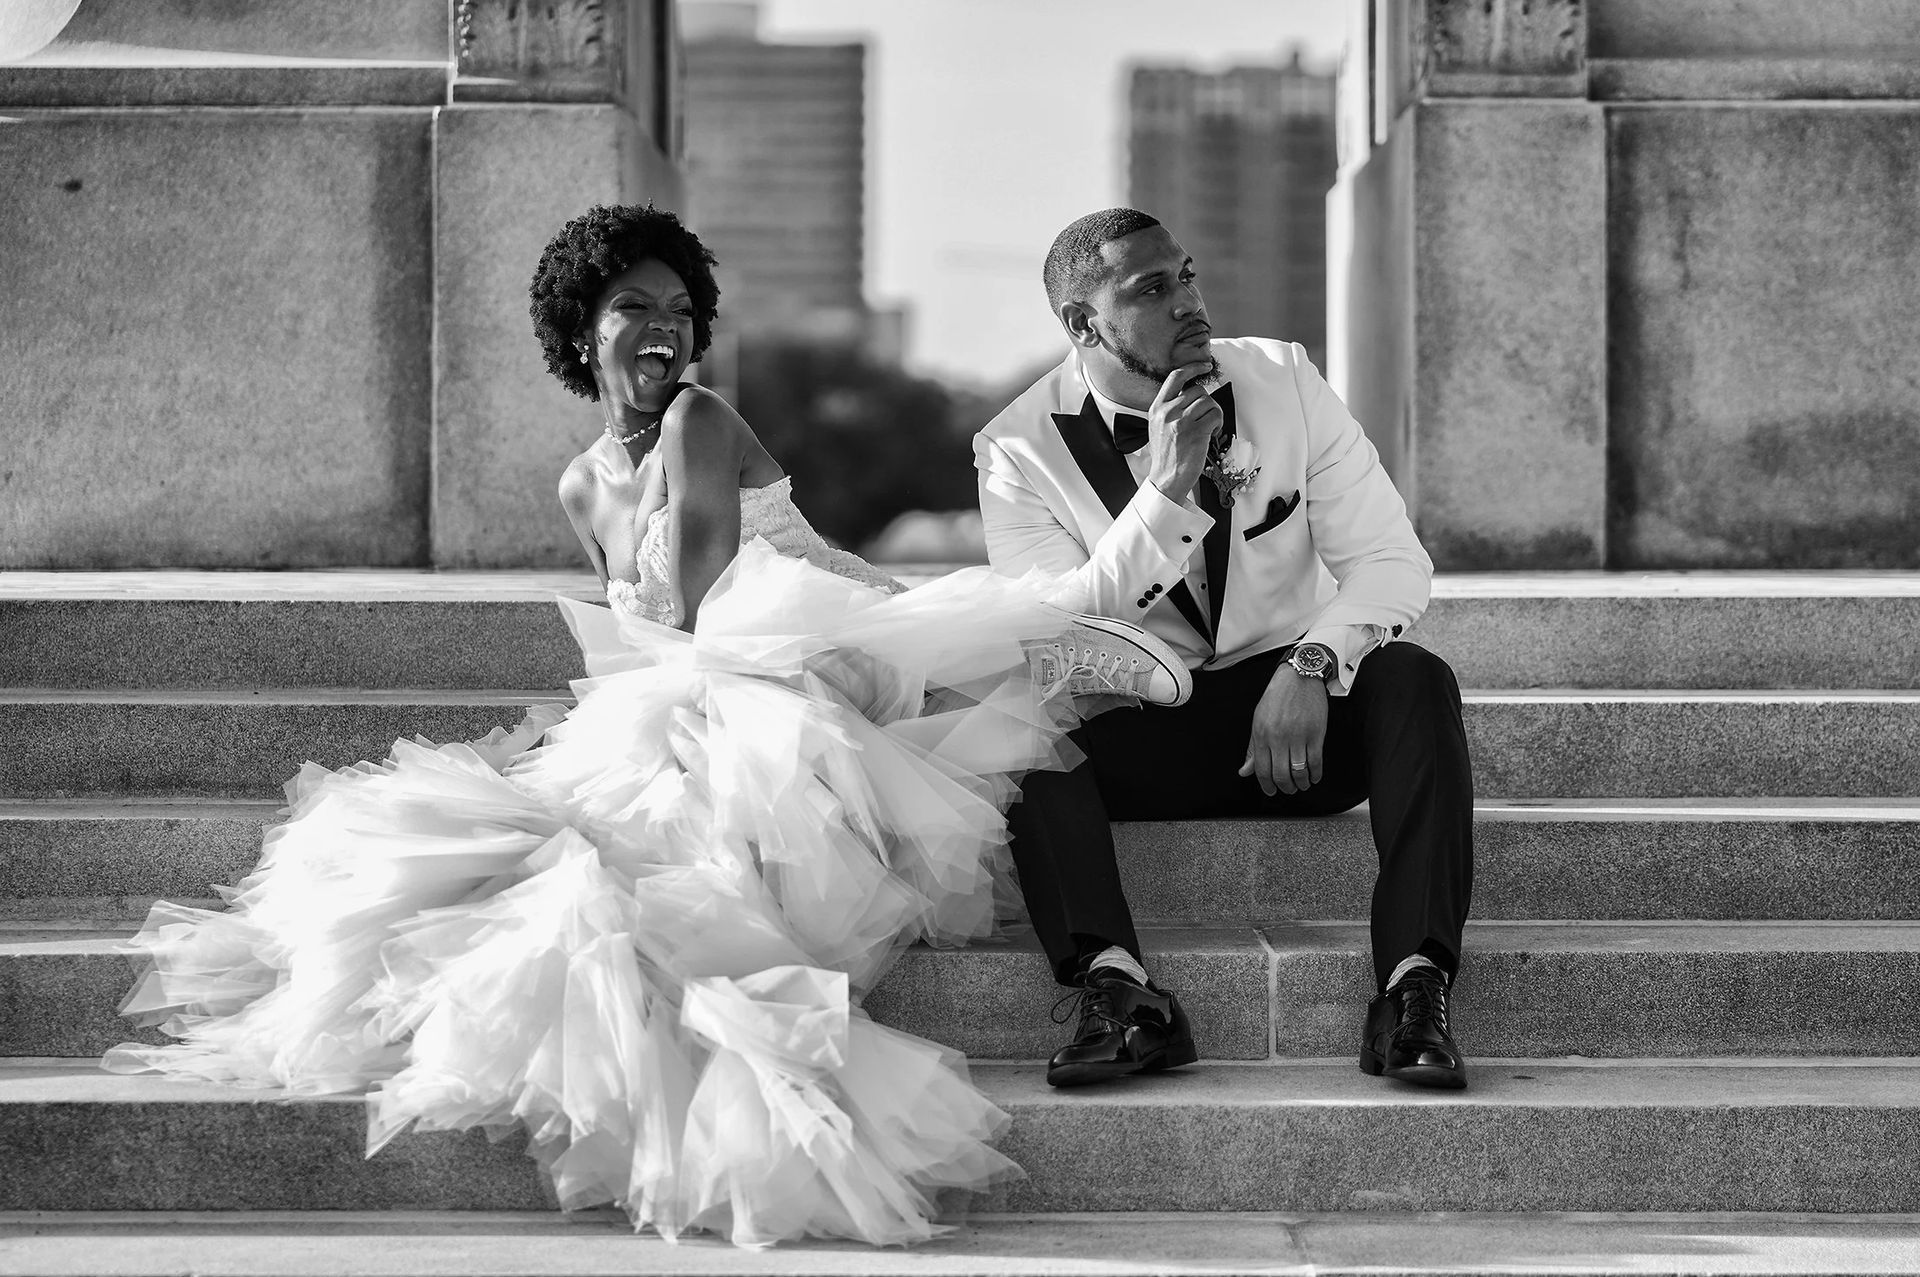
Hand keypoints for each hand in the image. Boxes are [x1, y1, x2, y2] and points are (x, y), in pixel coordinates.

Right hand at [1143, 362, 1222, 502]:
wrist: (1166, 479)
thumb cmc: (1166, 455)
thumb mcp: (1158, 426)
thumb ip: (1169, 408)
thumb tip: (1190, 394)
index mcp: (1157, 408)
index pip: (1175, 377)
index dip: (1192, 368)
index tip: (1204, 366)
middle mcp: (1168, 412)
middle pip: (1198, 390)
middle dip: (1206, 402)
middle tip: (1205, 418)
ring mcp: (1181, 422)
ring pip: (1208, 401)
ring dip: (1213, 413)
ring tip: (1208, 428)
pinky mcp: (1195, 432)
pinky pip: (1216, 415)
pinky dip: (1218, 423)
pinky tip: (1210, 434)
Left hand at [1238, 666, 1327, 795]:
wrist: (1299, 677)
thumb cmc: (1277, 697)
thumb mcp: (1258, 720)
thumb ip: (1253, 748)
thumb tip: (1245, 771)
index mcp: (1262, 734)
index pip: (1262, 769)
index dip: (1266, 785)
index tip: (1271, 791)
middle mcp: (1279, 738)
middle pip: (1281, 775)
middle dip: (1285, 788)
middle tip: (1288, 790)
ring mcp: (1298, 737)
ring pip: (1299, 772)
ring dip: (1301, 784)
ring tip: (1301, 785)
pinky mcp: (1316, 734)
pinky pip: (1316, 762)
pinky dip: (1315, 774)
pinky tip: (1314, 777)